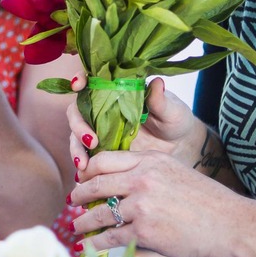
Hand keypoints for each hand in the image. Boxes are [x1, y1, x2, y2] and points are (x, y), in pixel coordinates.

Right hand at [68, 76, 206, 166]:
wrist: (180, 147)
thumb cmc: (175, 120)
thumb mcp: (171, 110)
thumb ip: (160, 100)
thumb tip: (157, 83)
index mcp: (117, 91)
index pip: (92, 81)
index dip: (81, 80)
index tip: (78, 85)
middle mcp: (103, 109)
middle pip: (77, 112)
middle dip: (78, 126)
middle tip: (90, 142)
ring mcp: (100, 131)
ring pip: (76, 136)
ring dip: (76, 149)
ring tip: (84, 166)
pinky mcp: (102, 151)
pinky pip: (86, 156)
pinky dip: (82, 165)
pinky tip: (84, 176)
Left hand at [69, 148, 241, 256]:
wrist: (228, 224)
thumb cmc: (207, 201)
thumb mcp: (176, 171)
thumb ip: (149, 170)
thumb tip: (123, 178)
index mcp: (150, 161)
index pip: (105, 160)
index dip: (88, 171)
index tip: (82, 178)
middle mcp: (142, 179)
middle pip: (97, 184)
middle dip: (80, 195)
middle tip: (73, 201)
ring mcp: (142, 205)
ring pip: (100, 212)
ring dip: (83, 221)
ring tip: (75, 226)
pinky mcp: (144, 231)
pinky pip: (110, 236)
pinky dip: (96, 242)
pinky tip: (89, 245)